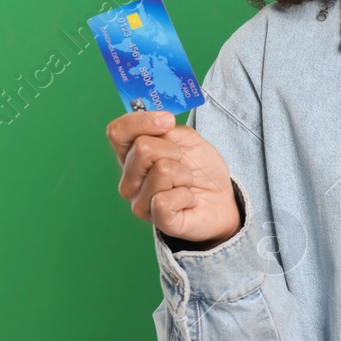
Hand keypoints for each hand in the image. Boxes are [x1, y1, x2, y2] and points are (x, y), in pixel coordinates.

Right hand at [106, 110, 242, 246]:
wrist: (223, 200)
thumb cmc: (201, 170)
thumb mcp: (188, 140)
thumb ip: (168, 129)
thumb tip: (161, 120)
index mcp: (131, 156)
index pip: (117, 132)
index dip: (141, 121)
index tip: (168, 122)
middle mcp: (129, 180)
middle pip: (143, 147)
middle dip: (174, 150)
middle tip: (184, 164)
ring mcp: (140, 202)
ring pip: (161, 171)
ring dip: (184, 174)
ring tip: (187, 184)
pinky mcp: (157, 220)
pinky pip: (165, 199)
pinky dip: (186, 196)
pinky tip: (187, 200)